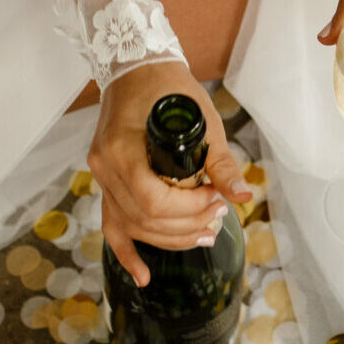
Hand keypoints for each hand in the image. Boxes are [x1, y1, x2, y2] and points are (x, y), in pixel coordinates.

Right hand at [88, 59, 251, 286]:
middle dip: (187, 225)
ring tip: (203, 235)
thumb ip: (219, 163)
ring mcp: (101, 177)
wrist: (137, 69)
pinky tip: (143, 275)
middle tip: (218, 216)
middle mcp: (105, 168)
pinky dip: (127, 252)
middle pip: (145, 218)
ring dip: (170, 238)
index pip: (154, 200)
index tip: (217, 200)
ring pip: (133, 226)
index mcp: (122, 150)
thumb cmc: (168, 88)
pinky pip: (112, 225)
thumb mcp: (201, 120)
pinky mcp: (106, 182)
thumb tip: (243, 195)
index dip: (190, 209)